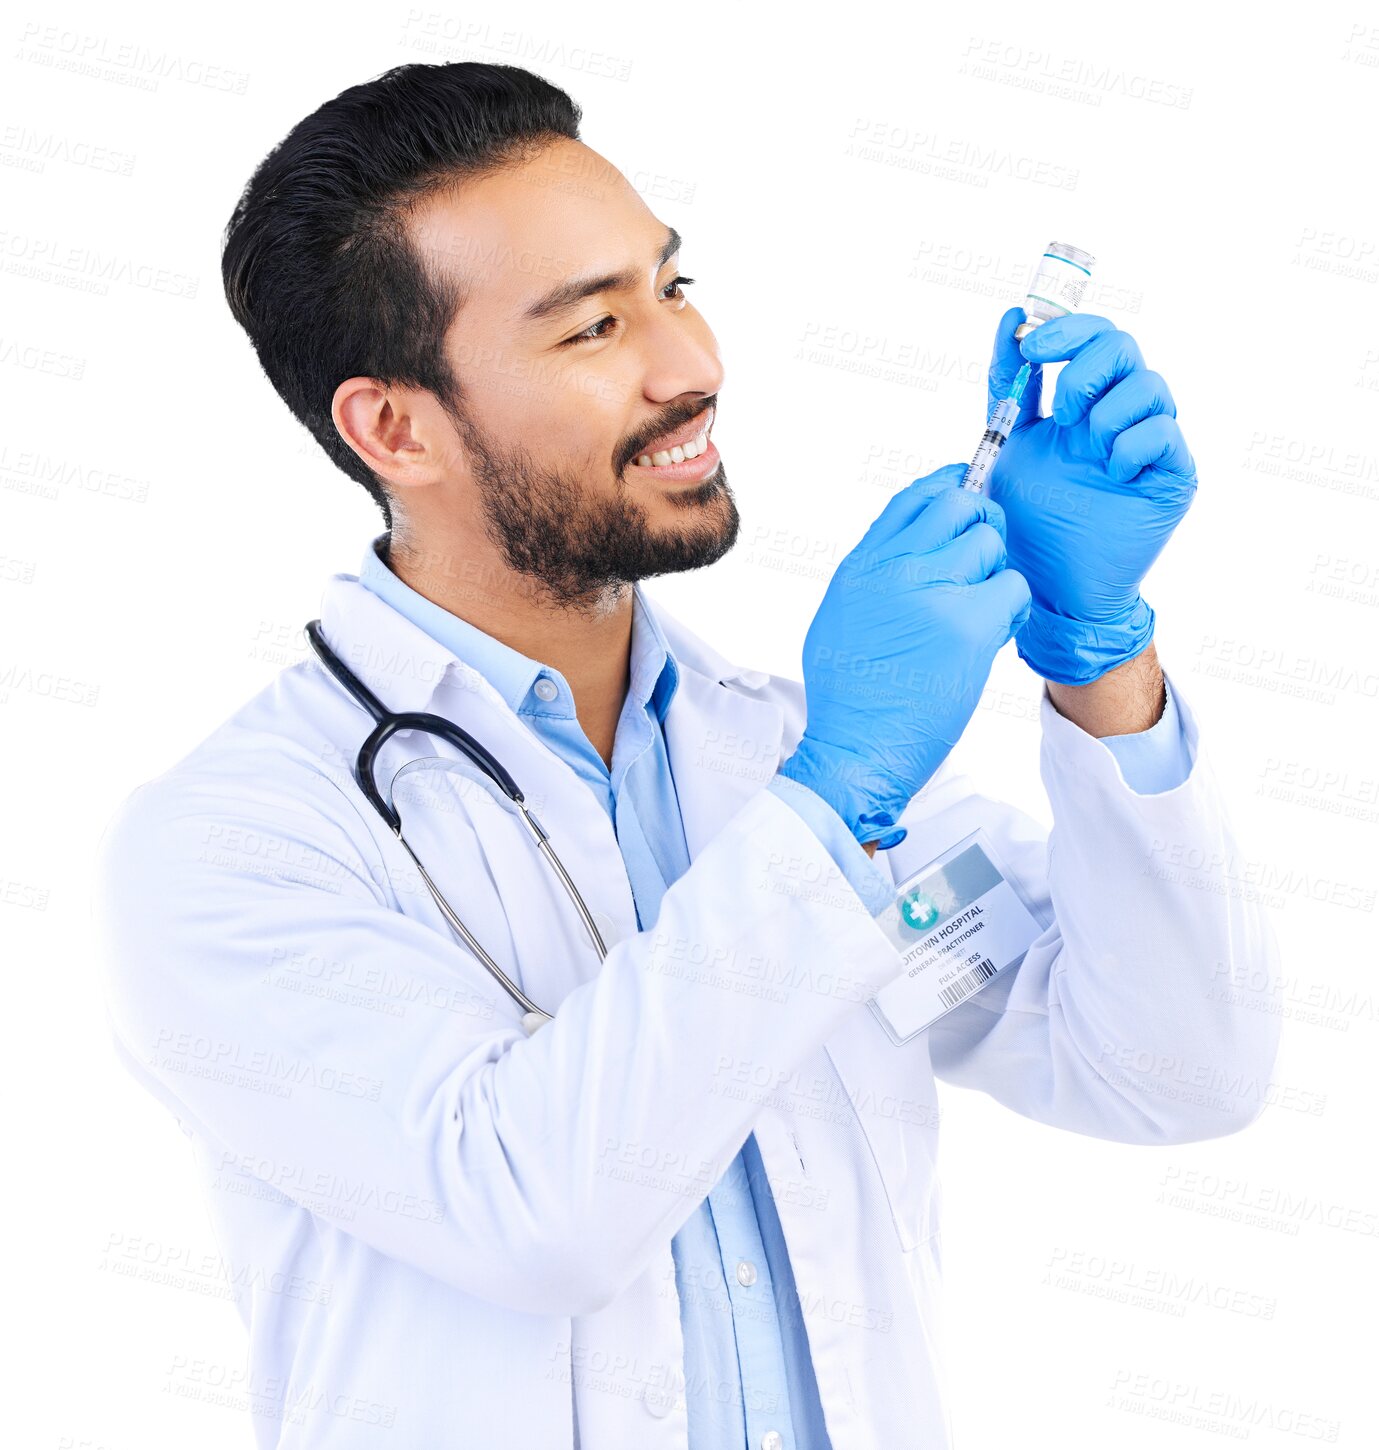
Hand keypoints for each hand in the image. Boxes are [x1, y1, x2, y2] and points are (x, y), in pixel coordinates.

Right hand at [779, 464, 1030, 848]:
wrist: (856, 749)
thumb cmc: (849, 698)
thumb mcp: (839, 619)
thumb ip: (872, 577)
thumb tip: (907, 549)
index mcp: (862, 566)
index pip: (912, 499)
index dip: (947, 485)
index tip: (965, 489)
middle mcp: (894, 569)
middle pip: (958, 505)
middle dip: (982, 522)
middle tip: (987, 556)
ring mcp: (931, 592)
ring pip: (990, 543)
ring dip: (997, 572)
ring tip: (986, 608)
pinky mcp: (967, 625)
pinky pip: (1013, 586)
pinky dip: (1014, 606)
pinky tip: (998, 629)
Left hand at [986, 308, 1197, 685]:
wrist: (1048, 586)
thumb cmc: (1027, 521)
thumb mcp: (1005, 446)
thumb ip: (1007, 387)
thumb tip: (1011, 318)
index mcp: (1080, 402)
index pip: (1087, 336)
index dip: (1062, 328)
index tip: (1028, 346)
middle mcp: (1117, 414)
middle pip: (1122, 345)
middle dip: (1084, 366)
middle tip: (1061, 411)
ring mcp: (1147, 443)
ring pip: (1148, 385)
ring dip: (1106, 411)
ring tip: (1085, 451)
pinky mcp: (1171, 476)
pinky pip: (1163, 433)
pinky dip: (1132, 444)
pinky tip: (1111, 473)